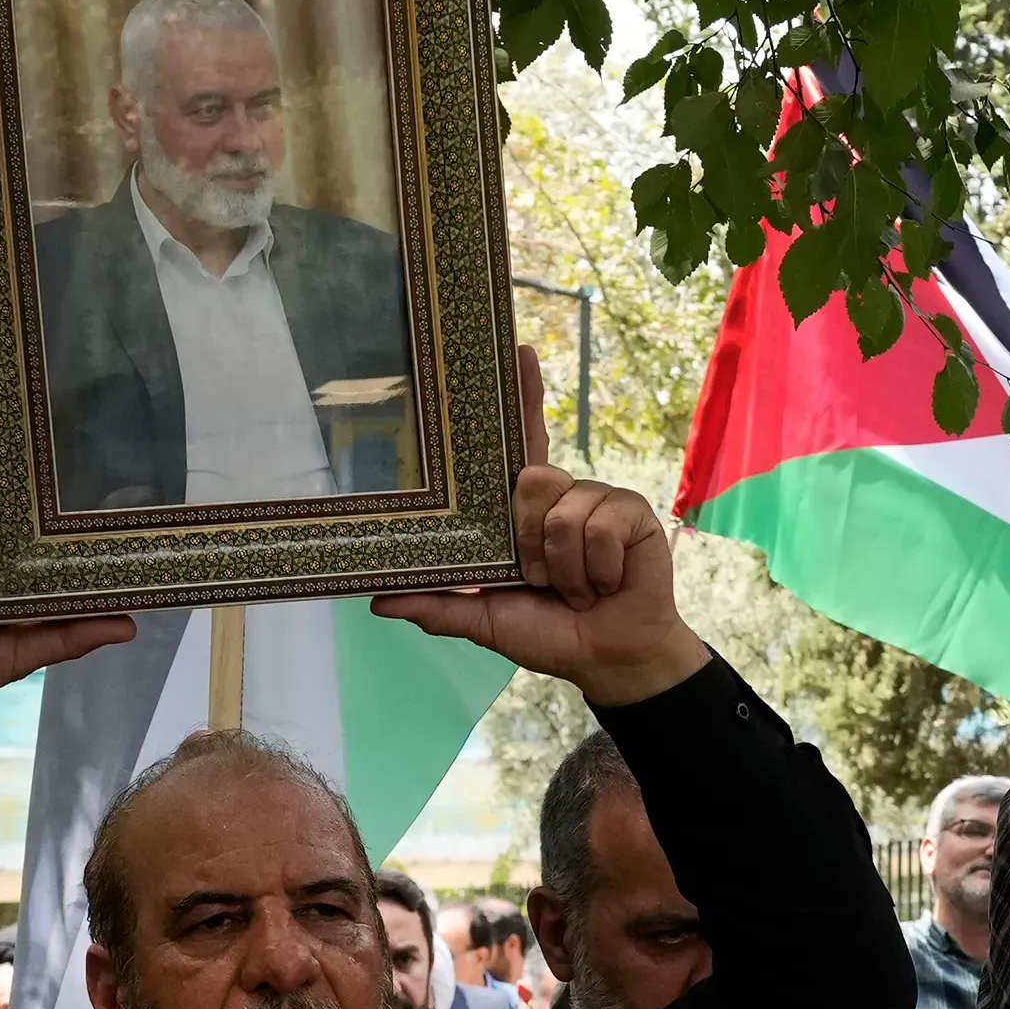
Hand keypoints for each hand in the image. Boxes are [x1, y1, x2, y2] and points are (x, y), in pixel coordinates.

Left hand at [373, 353, 706, 705]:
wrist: (608, 659)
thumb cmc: (551, 634)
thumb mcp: (485, 620)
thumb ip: (438, 606)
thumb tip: (377, 600)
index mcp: (528, 511)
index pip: (523, 443)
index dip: (523, 397)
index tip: (518, 349)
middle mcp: (563, 496)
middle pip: (532, 478)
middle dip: (530, 542)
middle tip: (543, 579)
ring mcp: (599, 501)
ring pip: (562, 510)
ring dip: (564, 567)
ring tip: (579, 588)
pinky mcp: (632, 513)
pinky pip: (599, 526)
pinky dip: (596, 569)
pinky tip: (608, 583)